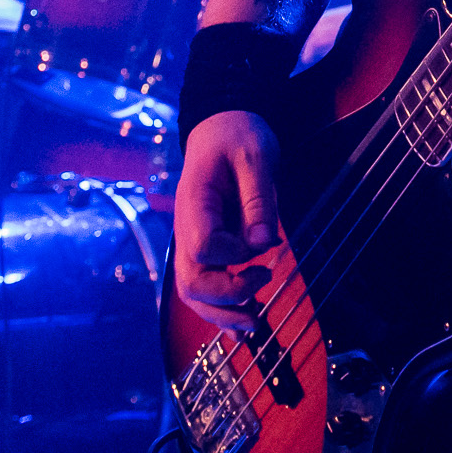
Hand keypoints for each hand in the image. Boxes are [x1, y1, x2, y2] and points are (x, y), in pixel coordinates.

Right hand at [173, 110, 281, 332]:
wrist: (222, 129)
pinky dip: (221, 310)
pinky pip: (204, 287)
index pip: (203, 248)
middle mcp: (186, 229)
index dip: (233, 255)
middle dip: (226, 296)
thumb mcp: (256, 157)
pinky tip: (243, 324)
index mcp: (194, 204)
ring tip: (255, 322)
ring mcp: (193, 242)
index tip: (261, 243)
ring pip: (193, 293)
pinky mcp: (205, 249)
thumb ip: (259, 201)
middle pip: (190, 282)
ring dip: (222, 313)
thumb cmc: (238, 137)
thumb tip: (265, 244)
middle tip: (263, 283)